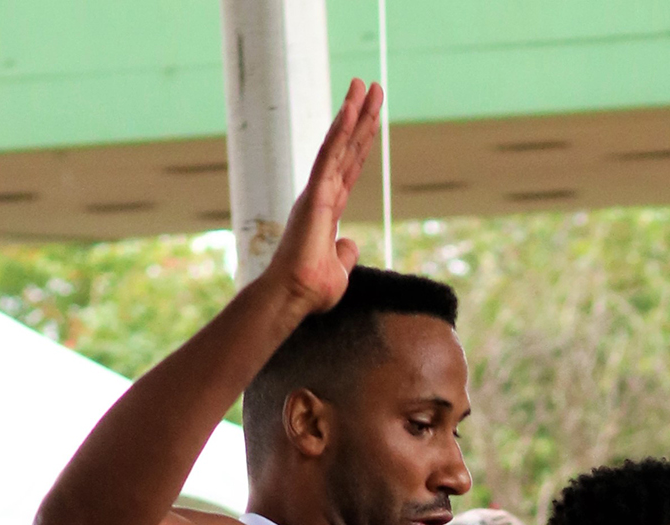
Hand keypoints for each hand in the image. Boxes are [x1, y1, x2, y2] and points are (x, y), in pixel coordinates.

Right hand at [262, 80, 381, 316]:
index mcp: (329, 207)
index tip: (373, 116)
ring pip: (339, 144)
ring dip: (353, 113)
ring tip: (365, 83)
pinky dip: (340, 132)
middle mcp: (323, 193)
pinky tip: (350, 109)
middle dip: (363, 116)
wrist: (295, 296)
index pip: (352, 166)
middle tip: (374, 86)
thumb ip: (345, 253)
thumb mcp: (339, 270)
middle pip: (348, 148)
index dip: (363, 140)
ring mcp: (318, 191)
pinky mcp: (315, 195)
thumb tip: (350, 244)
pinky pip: (329, 157)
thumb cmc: (312, 288)